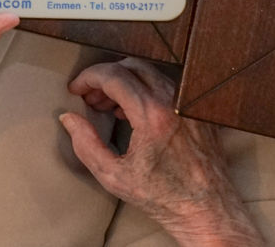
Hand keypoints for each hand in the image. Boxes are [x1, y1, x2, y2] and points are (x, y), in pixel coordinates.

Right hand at [59, 58, 263, 246]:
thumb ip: (86, 145)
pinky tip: (132, 111)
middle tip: (90, 96)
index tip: (76, 88)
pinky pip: (166, 86)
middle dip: (105, 77)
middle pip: (131, 66)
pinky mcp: (196, 110)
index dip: (88, 77)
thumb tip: (69, 119)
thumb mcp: (114, 176)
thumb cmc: (162, 197)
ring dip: (124, 82)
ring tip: (108, 105)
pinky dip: (144, 90)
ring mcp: (187, 103)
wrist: (205, 208)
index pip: (113, 76)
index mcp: (151, 115)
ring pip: (150, 73)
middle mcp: (172, 102)